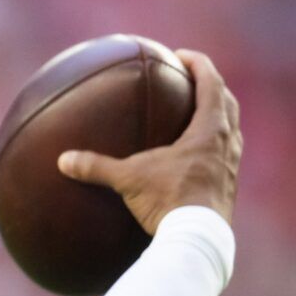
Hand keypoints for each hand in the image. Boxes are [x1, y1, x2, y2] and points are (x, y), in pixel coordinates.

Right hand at [57, 49, 241, 233]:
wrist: (198, 239)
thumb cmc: (168, 202)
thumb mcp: (129, 180)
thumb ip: (97, 167)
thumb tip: (63, 160)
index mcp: (210, 130)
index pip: (211, 83)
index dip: (198, 64)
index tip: (181, 56)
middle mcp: (227, 144)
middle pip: (228, 103)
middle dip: (212, 87)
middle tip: (194, 80)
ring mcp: (231, 167)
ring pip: (232, 130)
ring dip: (218, 117)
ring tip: (199, 115)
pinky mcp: (228, 189)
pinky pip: (225, 157)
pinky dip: (213, 148)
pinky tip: (195, 159)